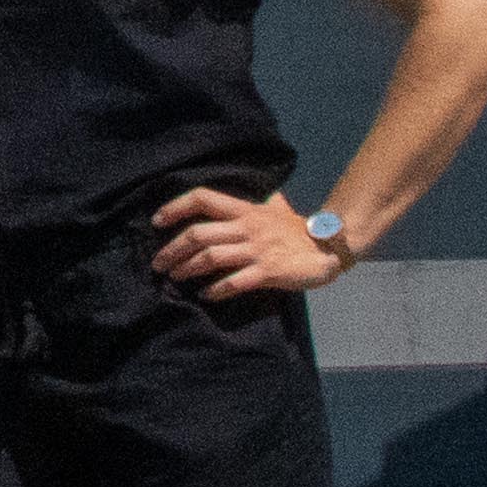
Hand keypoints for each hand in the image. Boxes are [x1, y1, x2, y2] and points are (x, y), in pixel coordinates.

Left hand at [152, 184, 353, 297]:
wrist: (329, 248)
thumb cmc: (298, 230)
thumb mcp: (278, 208)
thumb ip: (264, 201)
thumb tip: (264, 190)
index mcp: (245, 209)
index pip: (202, 198)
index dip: (175, 207)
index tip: (156, 221)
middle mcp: (247, 227)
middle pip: (198, 233)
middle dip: (172, 249)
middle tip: (158, 263)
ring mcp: (257, 249)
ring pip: (211, 257)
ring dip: (187, 269)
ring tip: (175, 278)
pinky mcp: (268, 272)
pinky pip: (235, 282)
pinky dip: (216, 290)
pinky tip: (206, 295)